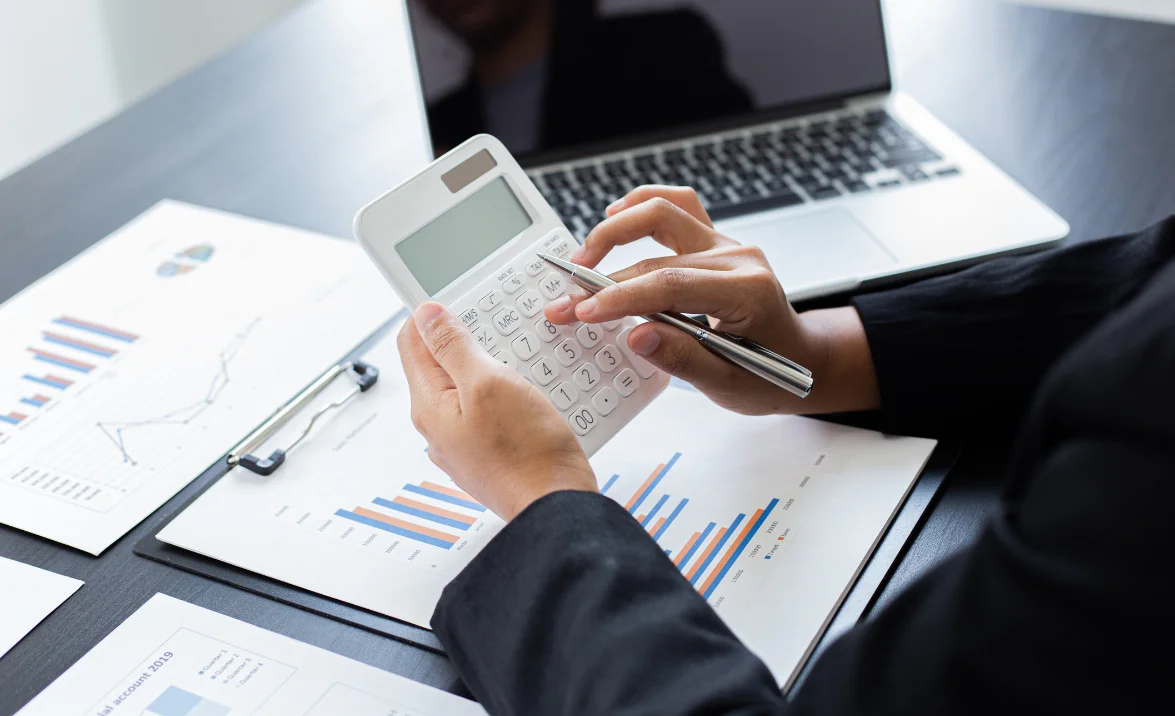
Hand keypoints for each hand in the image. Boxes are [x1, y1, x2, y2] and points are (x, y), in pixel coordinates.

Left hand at [397, 303, 597, 520]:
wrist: (557, 506)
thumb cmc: (528, 452)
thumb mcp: (489, 382)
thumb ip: (454, 346)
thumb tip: (427, 315)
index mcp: (429, 406)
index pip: (412, 342)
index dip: (431, 314)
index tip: (459, 298)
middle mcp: (438, 427)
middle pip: (440, 365)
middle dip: (467, 340)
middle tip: (497, 328)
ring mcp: (463, 444)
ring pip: (467, 388)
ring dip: (490, 367)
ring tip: (518, 361)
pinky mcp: (488, 455)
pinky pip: (489, 412)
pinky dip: (505, 395)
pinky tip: (530, 394)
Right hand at [545, 186, 879, 415]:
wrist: (800, 359)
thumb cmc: (768, 374)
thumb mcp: (728, 385)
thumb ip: (682, 359)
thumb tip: (636, 335)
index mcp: (747, 292)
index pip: (671, 285)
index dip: (620, 297)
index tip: (583, 312)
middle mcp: (737, 258)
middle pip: (657, 253)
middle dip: (603, 279)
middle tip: (566, 303)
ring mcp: (726, 244)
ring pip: (665, 211)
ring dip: (617, 228)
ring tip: (582, 257)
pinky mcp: (713, 241)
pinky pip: (677, 206)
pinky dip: (642, 205)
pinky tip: (613, 215)